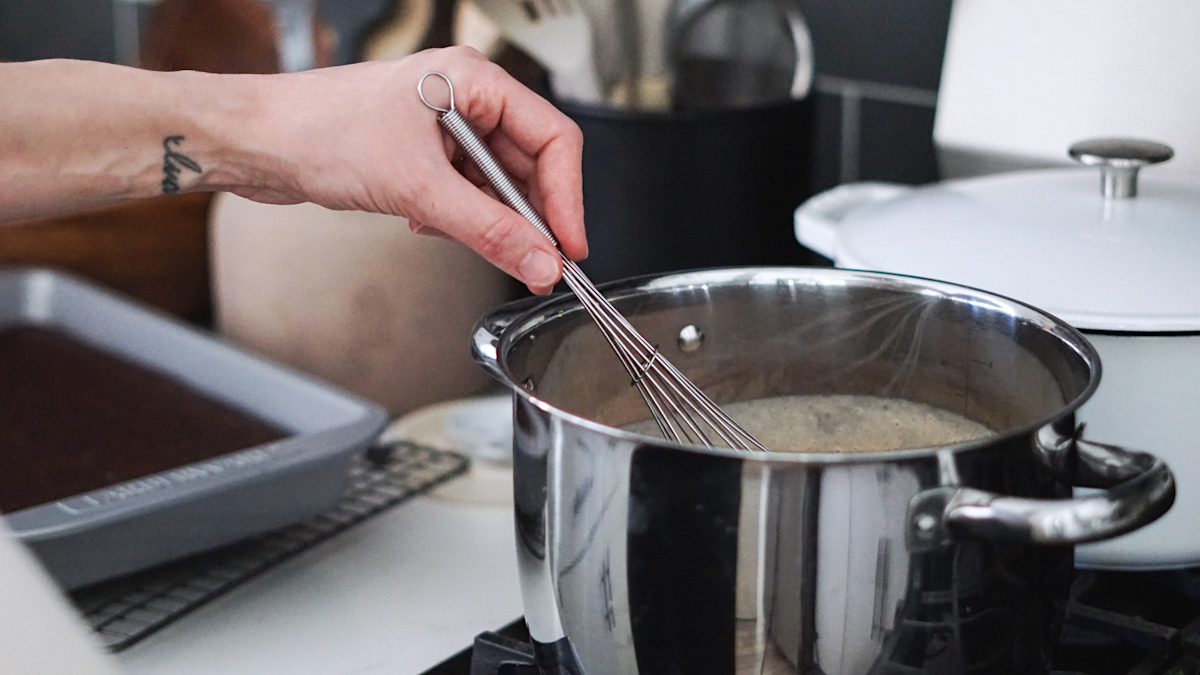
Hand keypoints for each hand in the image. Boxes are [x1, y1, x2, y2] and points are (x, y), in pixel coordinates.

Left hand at [237, 46, 586, 293]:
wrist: (256, 143)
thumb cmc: (318, 131)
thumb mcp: (418, 189)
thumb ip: (488, 231)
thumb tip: (539, 261)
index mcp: (474, 80)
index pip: (553, 139)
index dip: (567, 198)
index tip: (568, 247)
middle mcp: (465, 98)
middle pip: (529, 165)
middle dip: (525, 217)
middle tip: (531, 262)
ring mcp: (444, 126)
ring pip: (497, 186)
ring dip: (484, 220)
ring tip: (451, 232)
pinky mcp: (422, 154)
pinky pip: (465, 193)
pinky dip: (455, 218)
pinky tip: (422, 221)